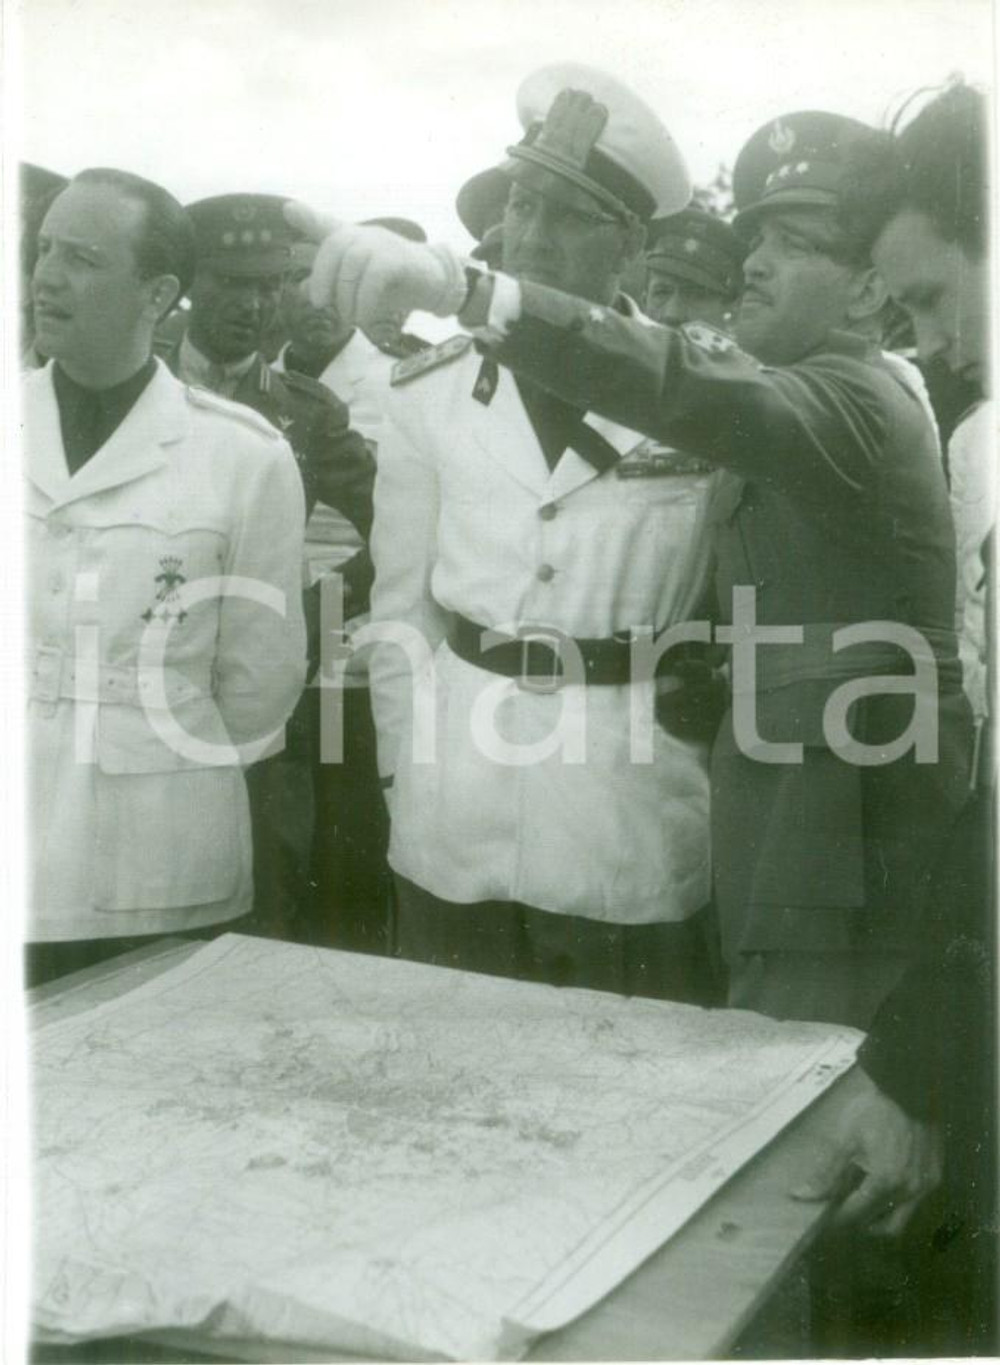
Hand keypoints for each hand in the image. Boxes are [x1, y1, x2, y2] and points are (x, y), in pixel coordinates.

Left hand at [284, 203, 467, 328]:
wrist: (434, 285)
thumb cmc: (394, 285)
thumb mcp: (359, 287)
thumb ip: (332, 285)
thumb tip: (303, 290)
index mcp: (353, 240)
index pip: (327, 226)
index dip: (308, 218)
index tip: (288, 210)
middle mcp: (364, 236)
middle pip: (333, 245)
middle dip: (322, 278)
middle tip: (323, 305)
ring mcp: (382, 244)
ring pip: (352, 264)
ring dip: (346, 297)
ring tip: (350, 317)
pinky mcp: (397, 259)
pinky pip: (373, 277)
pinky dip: (365, 301)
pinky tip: (365, 317)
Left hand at [792, 1066, 942, 1235]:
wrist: (907, 1084)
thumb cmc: (873, 1108)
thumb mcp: (844, 1138)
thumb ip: (825, 1173)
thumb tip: (802, 1196)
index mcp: (885, 1181)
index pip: (856, 1216)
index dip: (836, 1223)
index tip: (820, 1225)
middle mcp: (910, 1190)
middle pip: (884, 1228)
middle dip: (861, 1227)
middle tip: (841, 1218)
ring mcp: (926, 1185)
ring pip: (903, 1219)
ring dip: (880, 1219)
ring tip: (859, 1205)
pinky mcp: (935, 1175)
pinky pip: (915, 1203)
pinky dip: (896, 1204)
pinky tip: (880, 1190)